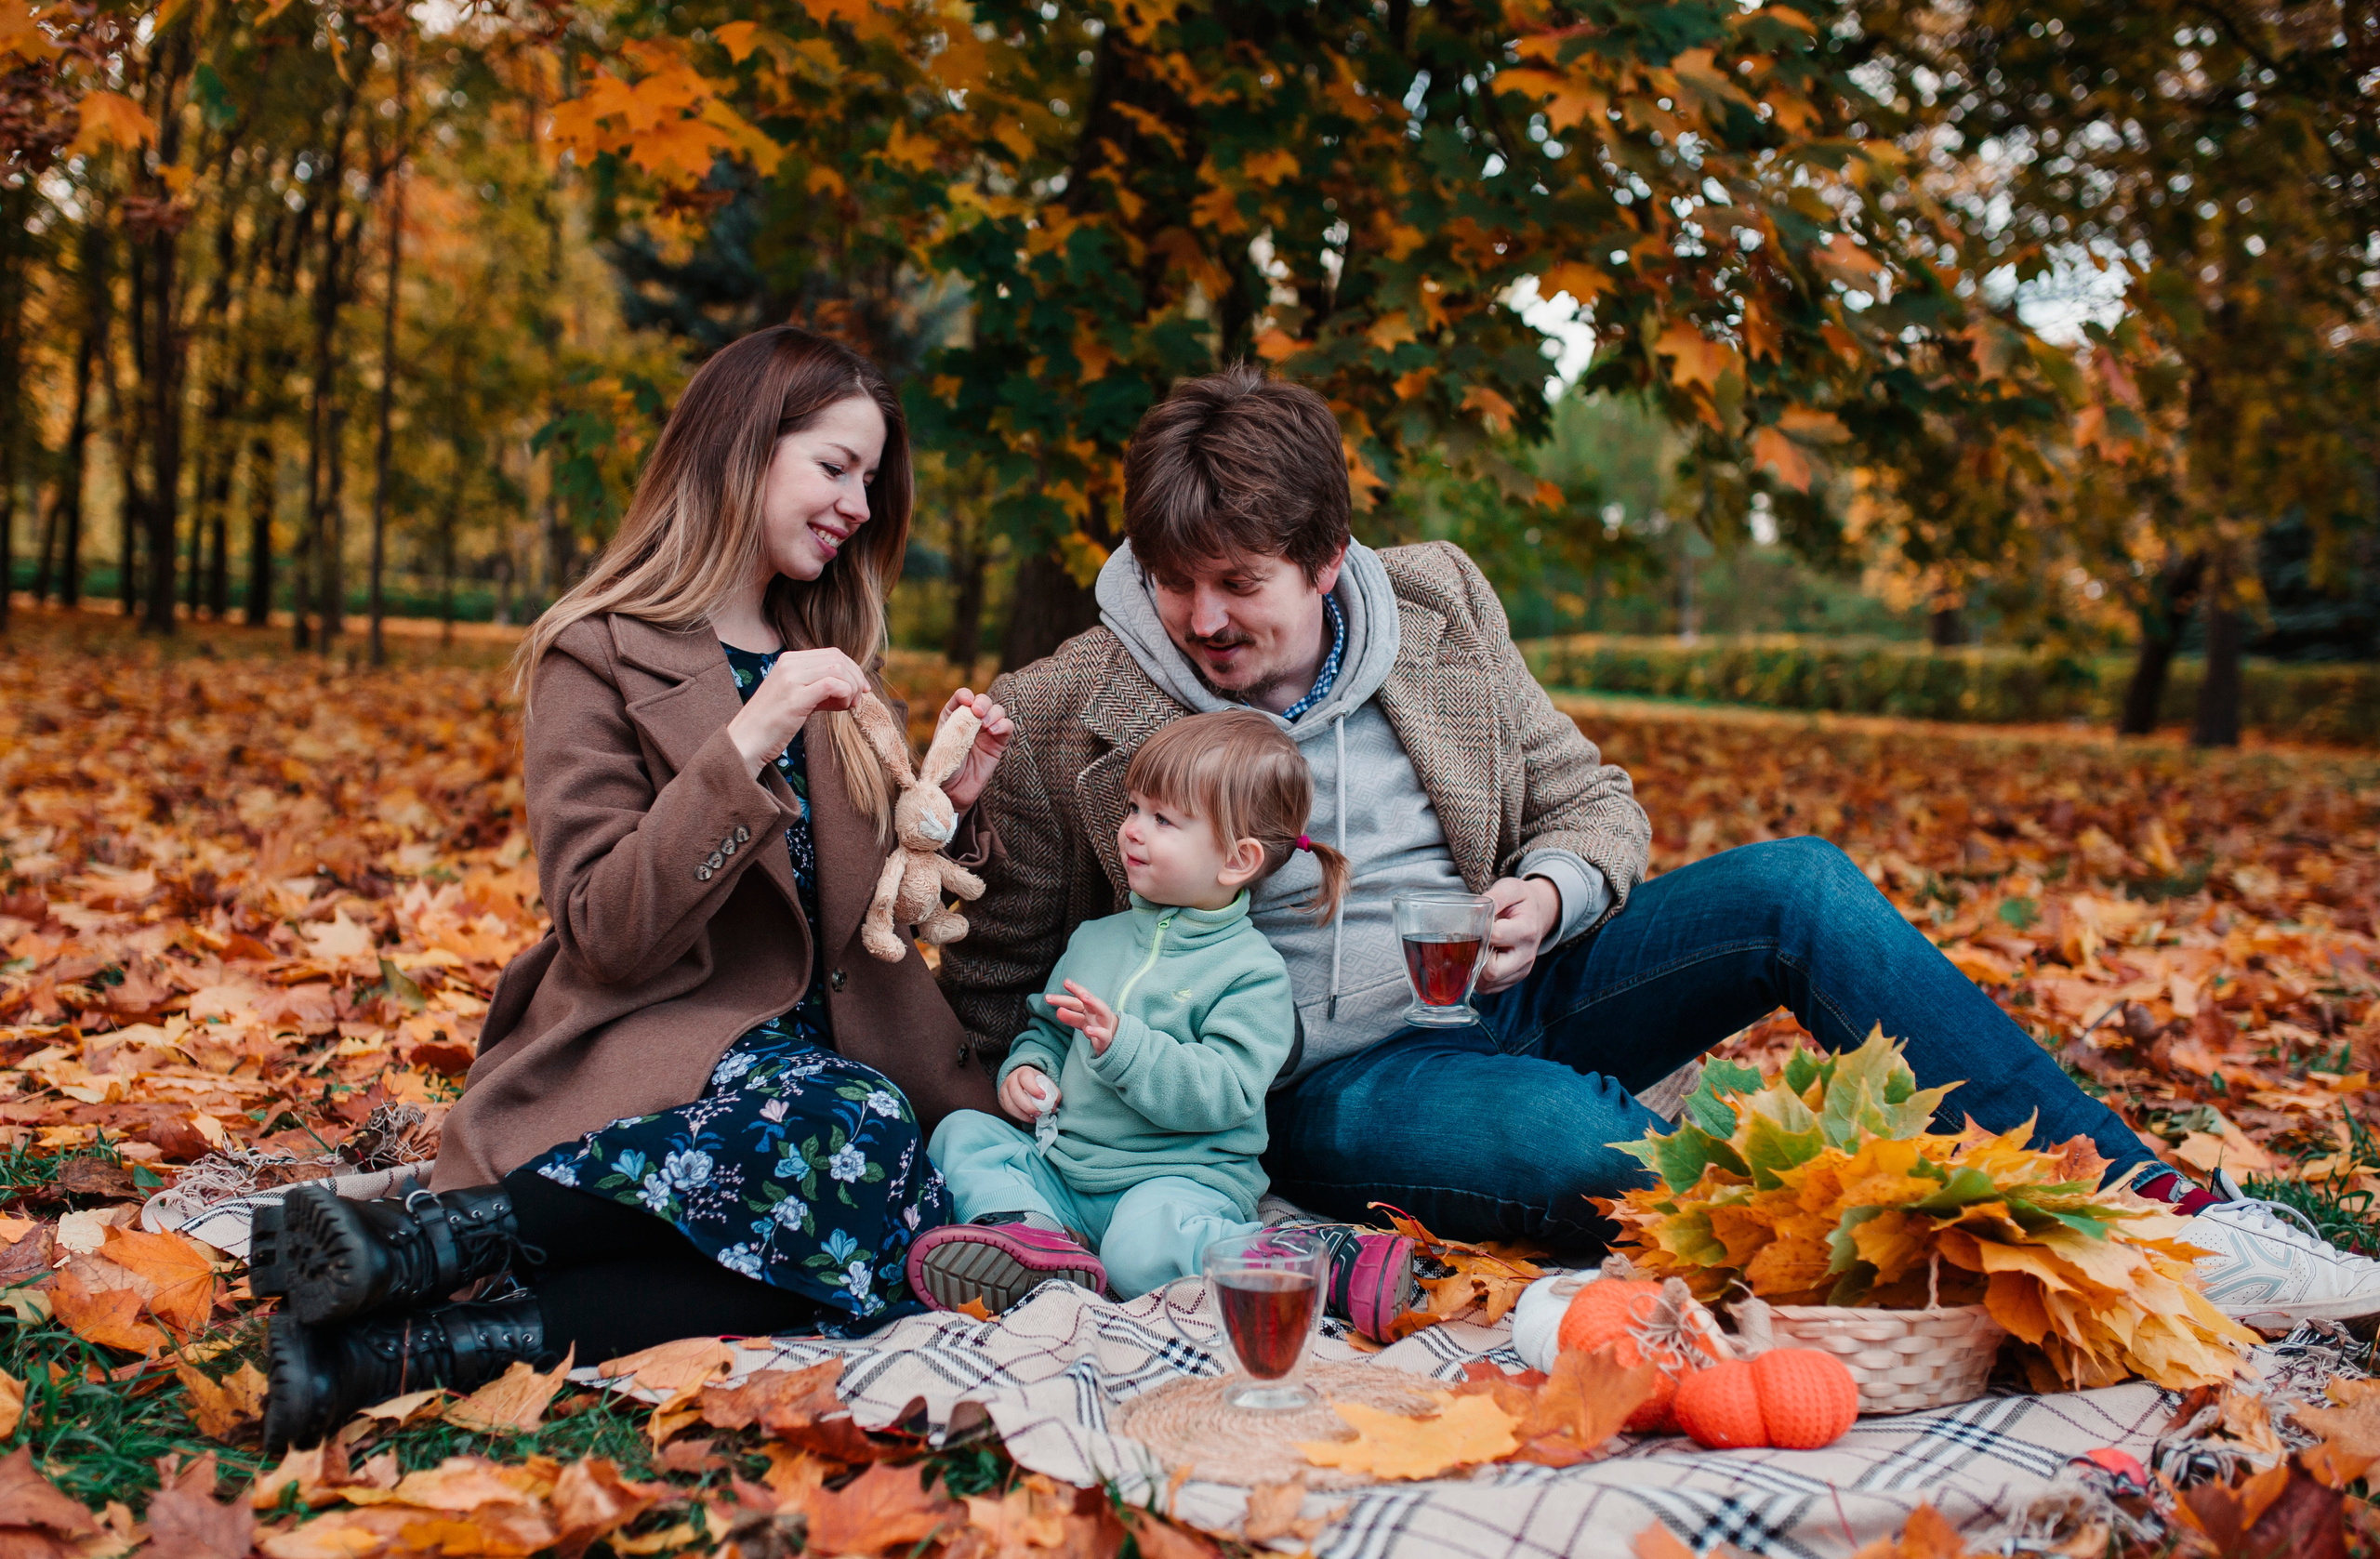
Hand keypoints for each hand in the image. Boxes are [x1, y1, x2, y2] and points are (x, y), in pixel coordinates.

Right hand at [726, 648, 870, 772]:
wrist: (746, 742)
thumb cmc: (772, 724)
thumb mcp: (795, 696)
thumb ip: (817, 686)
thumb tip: (849, 686)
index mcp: (789, 660)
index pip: (832, 654)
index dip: (852, 670)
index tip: (859, 689)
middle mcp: (789, 664)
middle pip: (838, 658)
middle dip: (855, 678)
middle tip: (857, 700)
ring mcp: (791, 679)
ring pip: (838, 669)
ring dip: (851, 688)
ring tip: (848, 706)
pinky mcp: (795, 697)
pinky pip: (833, 684)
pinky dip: (844, 695)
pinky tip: (841, 708)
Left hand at [937, 688, 1012, 812]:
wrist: (950, 793)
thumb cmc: (941, 770)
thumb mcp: (942, 744)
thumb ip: (954, 726)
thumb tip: (968, 709)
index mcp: (953, 718)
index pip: (962, 697)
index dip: (965, 695)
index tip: (965, 701)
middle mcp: (971, 722)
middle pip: (983, 701)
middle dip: (982, 702)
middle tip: (977, 713)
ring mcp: (986, 733)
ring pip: (997, 711)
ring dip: (993, 713)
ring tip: (986, 725)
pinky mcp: (998, 745)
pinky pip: (1007, 727)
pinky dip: (1003, 725)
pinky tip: (993, 732)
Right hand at [999, 1065, 1058, 1123]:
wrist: (1020, 1080)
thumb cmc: (1035, 1082)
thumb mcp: (1045, 1082)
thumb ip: (1053, 1093)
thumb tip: (1053, 1107)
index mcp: (1023, 1073)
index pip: (1025, 1078)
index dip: (1034, 1089)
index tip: (1043, 1097)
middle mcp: (1011, 1080)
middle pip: (1015, 1093)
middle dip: (1028, 1106)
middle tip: (1039, 1113)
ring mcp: (1005, 1090)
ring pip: (1010, 1104)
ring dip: (1023, 1114)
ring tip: (1035, 1117)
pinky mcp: (1002, 1100)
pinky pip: (1008, 1110)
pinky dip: (1019, 1116)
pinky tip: (1029, 1118)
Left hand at [1047, 980, 1117, 1054]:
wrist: (1114, 1041)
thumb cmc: (1097, 1027)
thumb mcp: (1082, 1022)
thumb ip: (1070, 1016)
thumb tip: (1058, 1010)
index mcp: (1090, 1008)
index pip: (1079, 999)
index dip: (1073, 989)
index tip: (1065, 981)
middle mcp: (1098, 1013)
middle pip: (1089, 1000)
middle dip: (1080, 991)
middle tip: (1067, 983)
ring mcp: (1104, 1025)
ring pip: (1103, 1011)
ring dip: (1094, 1002)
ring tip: (1084, 997)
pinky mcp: (1106, 1039)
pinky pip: (1103, 1035)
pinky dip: (1096, 1032)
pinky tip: (1087, 1030)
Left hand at [1475, 876, 1560, 993]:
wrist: (1537, 915)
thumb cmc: (1521, 902)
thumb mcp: (1511, 888)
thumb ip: (1495, 896)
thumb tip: (1476, 909)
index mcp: (1526, 930)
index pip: (1495, 937)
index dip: (1477, 932)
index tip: (1470, 925)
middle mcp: (1526, 955)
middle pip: (1492, 971)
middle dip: (1474, 958)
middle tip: (1466, 943)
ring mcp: (1521, 970)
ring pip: (1488, 983)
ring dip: (1473, 969)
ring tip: (1472, 950)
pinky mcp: (1514, 978)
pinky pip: (1489, 988)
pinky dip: (1477, 977)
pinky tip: (1478, 959)